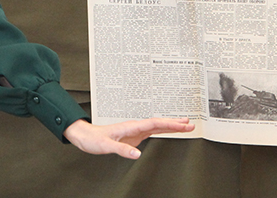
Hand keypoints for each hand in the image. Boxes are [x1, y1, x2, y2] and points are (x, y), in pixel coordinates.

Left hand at [62, 117, 193, 158]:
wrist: (85, 136)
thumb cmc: (94, 139)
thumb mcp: (106, 146)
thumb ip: (122, 149)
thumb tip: (138, 154)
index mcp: (131, 127)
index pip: (154, 124)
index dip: (170, 124)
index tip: (183, 125)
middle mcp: (134, 127)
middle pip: (158, 123)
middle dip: (175, 123)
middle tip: (191, 124)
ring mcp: (134, 130)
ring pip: (156, 126)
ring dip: (170, 125)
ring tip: (184, 125)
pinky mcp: (133, 135)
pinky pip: (151, 131)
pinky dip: (162, 130)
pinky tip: (167, 130)